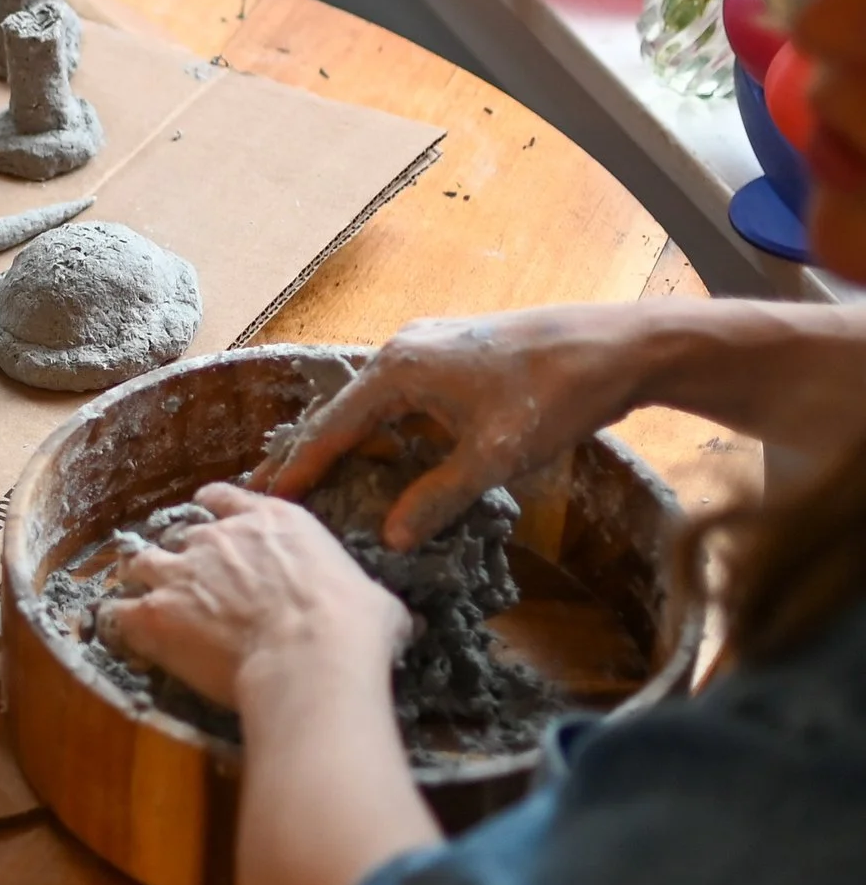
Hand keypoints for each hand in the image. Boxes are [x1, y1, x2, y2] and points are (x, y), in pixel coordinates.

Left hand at [104, 484, 408, 710]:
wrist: (310, 658)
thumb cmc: (353, 629)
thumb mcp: (373, 600)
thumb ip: (362, 597)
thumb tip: (388, 617)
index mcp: (272, 521)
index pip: (224, 498)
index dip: (214, 512)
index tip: (210, 525)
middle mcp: (218, 537)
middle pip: (181, 534)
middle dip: (182, 558)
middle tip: (190, 586)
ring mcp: (180, 570)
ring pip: (140, 562)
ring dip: (143, 582)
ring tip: (147, 603)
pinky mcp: (154, 611)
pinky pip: (119, 612)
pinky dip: (120, 623)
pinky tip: (124, 635)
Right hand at [251, 309, 646, 550]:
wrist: (619, 345)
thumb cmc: (557, 394)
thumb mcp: (494, 456)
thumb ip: (438, 497)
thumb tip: (390, 539)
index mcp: (398, 368)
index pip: (332, 427)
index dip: (299, 467)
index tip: (266, 499)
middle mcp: (401, 351)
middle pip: (340, 412)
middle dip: (305, 453)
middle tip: (265, 493)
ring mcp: (427, 348)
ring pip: (367, 405)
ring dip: (340, 442)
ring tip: (308, 479)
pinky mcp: (451, 356)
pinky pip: (394, 398)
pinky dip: (374, 430)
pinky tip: (372, 455)